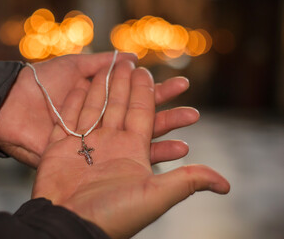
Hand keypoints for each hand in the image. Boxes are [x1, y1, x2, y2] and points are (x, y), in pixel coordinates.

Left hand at [0, 51, 197, 166]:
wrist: (9, 105)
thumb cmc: (40, 84)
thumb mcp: (73, 67)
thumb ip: (101, 64)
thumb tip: (130, 56)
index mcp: (102, 103)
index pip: (137, 98)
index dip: (158, 92)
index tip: (181, 85)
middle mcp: (103, 125)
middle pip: (141, 122)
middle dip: (167, 117)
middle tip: (193, 114)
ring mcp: (96, 145)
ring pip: (132, 144)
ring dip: (160, 142)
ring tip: (185, 143)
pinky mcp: (86, 160)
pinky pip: (118, 163)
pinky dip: (138, 160)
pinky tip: (161, 157)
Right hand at [32, 61, 229, 238]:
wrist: (69, 225)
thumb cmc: (113, 215)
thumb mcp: (155, 196)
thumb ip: (188, 181)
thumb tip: (226, 185)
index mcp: (131, 151)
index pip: (142, 113)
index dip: (145, 91)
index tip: (145, 70)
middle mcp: (109, 145)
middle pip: (118, 106)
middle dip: (123, 83)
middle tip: (126, 61)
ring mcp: (83, 145)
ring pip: (94, 108)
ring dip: (99, 87)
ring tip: (105, 67)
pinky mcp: (59, 148)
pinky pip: (67, 119)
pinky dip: (72, 102)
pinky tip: (79, 86)